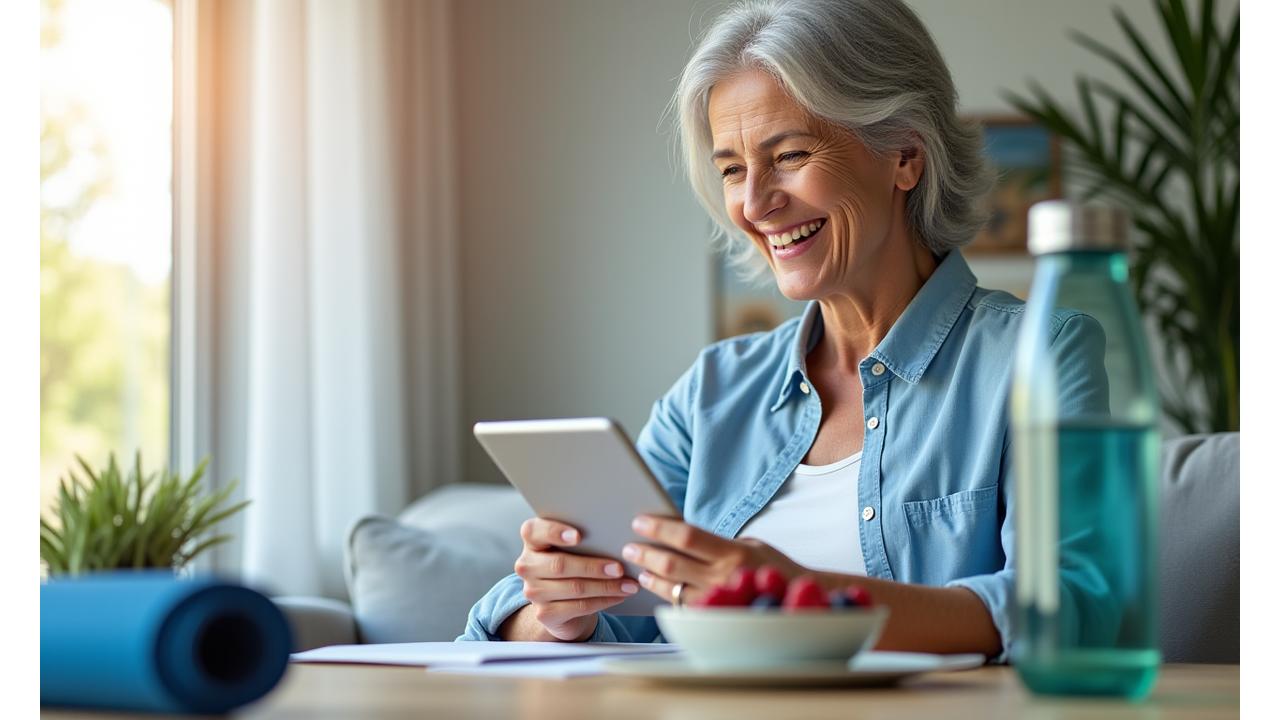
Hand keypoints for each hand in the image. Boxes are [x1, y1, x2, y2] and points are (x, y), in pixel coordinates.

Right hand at [506, 517, 639, 640]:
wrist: (561, 602)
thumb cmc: (572, 563)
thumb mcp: (572, 547)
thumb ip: (582, 537)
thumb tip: (616, 536)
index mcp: (532, 540)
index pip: (533, 531)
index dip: (554, 532)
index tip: (578, 536)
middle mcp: (527, 565)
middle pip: (560, 564)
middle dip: (593, 567)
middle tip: (619, 568)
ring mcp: (533, 591)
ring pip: (574, 588)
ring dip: (606, 586)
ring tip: (629, 584)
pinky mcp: (545, 613)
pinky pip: (579, 606)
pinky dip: (603, 601)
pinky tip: (619, 596)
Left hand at [623, 515, 806, 605]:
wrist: (800, 600)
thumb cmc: (773, 568)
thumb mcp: (751, 545)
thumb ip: (717, 543)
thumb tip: (679, 534)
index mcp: (733, 552)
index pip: (687, 536)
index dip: (659, 528)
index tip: (639, 521)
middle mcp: (724, 577)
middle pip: (673, 563)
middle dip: (645, 553)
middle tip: (629, 547)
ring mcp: (719, 601)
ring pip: (672, 589)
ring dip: (651, 577)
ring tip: (640, 568)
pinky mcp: (715, 619)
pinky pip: (683, 607)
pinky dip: (665, 595)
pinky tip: (656, 585)